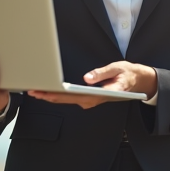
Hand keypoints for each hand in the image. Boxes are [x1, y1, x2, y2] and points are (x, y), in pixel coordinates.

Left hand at [27, 61, 157, 109]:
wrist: (139, 83)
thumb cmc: (128, 75)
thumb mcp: (118, 69)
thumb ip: (102, 74)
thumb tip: (87, 78)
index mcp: (99, 95)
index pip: (72, 96)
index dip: (56, 94)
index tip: (43, 90)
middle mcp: (93, 100)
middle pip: (66, 100)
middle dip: (48, 96)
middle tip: (31, 90)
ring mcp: (91, 101)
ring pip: (67, 101)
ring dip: (51, 96)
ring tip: (35, 90)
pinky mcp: (90, 98)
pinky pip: (71, 98)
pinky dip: (59, 95)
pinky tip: (49, 91)